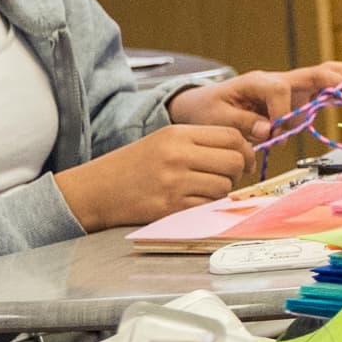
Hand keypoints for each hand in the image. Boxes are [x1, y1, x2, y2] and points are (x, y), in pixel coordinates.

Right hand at [52, 123, 247, 228]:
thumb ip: (200, 143)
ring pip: (223, 186)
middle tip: (227, 177)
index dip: (246, 150)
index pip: (231, 137)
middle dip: (237, 171)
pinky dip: (205, 206)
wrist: (96, 189)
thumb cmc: (132, 165)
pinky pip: (206, 206)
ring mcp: (174, 182)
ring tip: (202, 189)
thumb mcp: (164, 141)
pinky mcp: (169, 207)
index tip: (245, 160)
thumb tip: (240, 153)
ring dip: (220, 191)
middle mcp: (178, 155)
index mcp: (178, 134)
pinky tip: (191, 201)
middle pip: (233, 161)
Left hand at [168, 61, 341, 141]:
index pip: (280, 91)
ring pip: (327, 76)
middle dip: (341, 81)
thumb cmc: (209, 110)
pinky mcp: (298, 97)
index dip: (280, 112)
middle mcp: (281, 79)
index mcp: (259, 81)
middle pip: (316, 73)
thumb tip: (267, 130)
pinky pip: (325, 91)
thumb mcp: (217, 118)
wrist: (205, 104)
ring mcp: (292, 87)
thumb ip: (241, 124)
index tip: (272, 133)